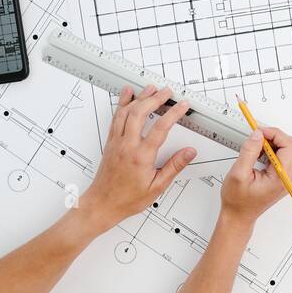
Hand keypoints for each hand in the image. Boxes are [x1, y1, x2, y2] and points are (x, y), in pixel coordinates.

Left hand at [79, 85, 196, 230]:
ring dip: (139, 98)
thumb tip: (189, 152)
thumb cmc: (127, 199)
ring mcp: (116, 142)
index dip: (173, 113)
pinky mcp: (110, 142)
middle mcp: (127, 146)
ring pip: (126, 112)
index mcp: (141, 156)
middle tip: (167, 92)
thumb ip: (174, 166)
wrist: (102, 204)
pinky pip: (116, 118)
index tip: (182, 105)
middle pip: (140, 113)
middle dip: (155, 99)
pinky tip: (127, 95)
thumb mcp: (157, 187)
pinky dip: (122, 103)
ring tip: (150, 88)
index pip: (161, 128)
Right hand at [220, 125, 291, 228]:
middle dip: (273, 137)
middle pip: (290, 146)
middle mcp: (288, 178)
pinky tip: (257, 154)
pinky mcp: (281, 177)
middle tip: (256, 136)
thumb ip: (249, 152)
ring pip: (286, 150)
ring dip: (271, 143)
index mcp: (281, 178)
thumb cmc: (238, 201)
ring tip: (254, 147)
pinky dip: (270, 150)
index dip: (274, 134)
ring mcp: (286, 178)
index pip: (288, 146)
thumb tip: (257, 135)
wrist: (238, 215)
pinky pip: (281, 157)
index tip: (259, 130)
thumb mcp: (239, 173)